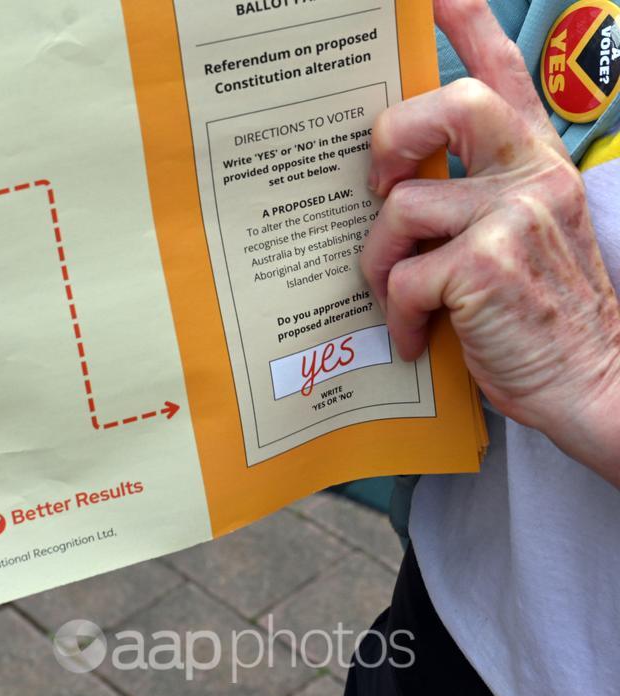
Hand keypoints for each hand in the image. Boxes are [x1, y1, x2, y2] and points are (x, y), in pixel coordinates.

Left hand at [363, 0, 619, 483]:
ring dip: (380, 261)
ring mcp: (513, 217)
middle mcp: (532, 176)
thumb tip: (394, 186)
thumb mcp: (519, 240)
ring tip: (399, 296)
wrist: (594, 382)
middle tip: (379, 184)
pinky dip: (398, 313)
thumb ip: (474, 199)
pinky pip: (404, 276)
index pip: (505, 78)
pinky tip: (415, 335)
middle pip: (451, 107)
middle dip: (392, 138)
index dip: (470, 27)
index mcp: (536, 164)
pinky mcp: (486, 265)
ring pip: (403, 209)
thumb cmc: (540, 316)